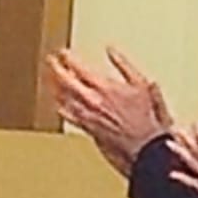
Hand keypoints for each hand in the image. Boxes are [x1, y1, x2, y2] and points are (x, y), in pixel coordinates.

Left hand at [46, 46, 171, 167]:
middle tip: (51, 61)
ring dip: (55, 86)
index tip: (64, 53)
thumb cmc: (146, 117)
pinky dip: (61, 108)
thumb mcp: (141, 83)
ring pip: (63, 99)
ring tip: (50, 78)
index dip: (68, 59)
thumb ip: (124, 64)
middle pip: (65, 82)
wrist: (145, 146)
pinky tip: (59, 105)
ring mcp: (87, 116)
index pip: (78, 69)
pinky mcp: (87, 129)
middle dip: (56, 69)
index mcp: (103, 87)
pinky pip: (68, 116)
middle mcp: (91, 101)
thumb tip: (112, 51)